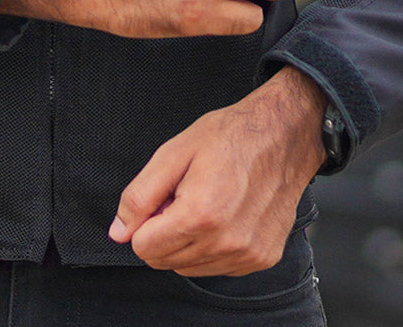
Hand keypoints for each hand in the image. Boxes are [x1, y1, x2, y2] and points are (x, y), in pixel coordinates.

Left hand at [108, 67, 327, 275]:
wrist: (282, 135)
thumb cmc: (230, 136)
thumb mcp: (174, 152)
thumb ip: (140, 195)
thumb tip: (119, 231)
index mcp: (200, 214)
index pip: (144, 248)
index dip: (145, 221)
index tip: (164, 197)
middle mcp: (226, 242)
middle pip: (165, 260)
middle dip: (165, 231)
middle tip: (184, 196)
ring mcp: (247, 254)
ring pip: (190, 267)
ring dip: (188, 241)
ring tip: (206, 202)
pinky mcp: (262, 258)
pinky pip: (218, 267)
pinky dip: (212, 246)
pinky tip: (225, 214)